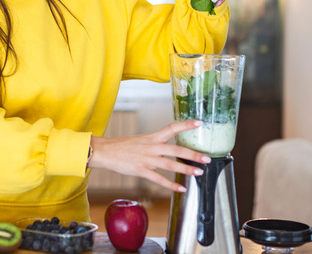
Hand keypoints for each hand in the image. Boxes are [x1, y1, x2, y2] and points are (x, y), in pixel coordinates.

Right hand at [88, 120, 211, 191]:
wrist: (104, 151)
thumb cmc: (122, 146)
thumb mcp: (141, 140)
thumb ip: (155, 143)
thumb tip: (168, 148)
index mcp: (152, 137)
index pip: (172, 127)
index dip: (186, 125)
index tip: (200, 122)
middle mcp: (152, 146)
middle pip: (176, 149)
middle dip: (193, 154)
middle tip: (207, 158)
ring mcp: (147, 159)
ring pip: (171, 164)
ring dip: (186, 169)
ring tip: (199, 173)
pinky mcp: (141, 170)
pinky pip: (159, 179)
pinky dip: (171, 185)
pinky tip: (181, 188)